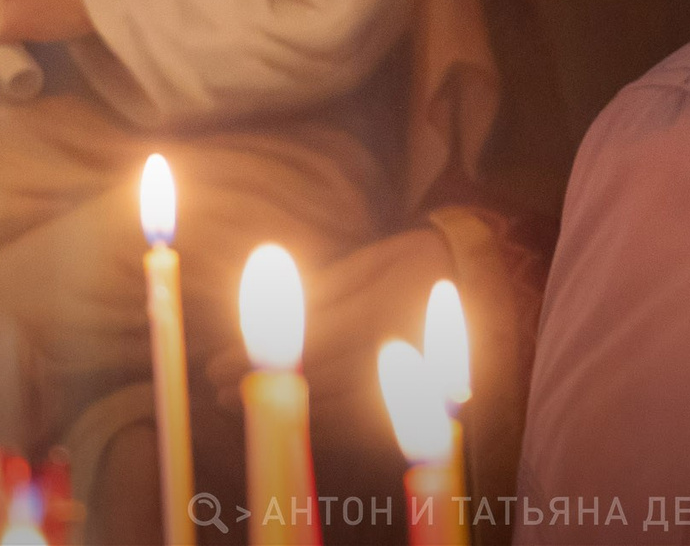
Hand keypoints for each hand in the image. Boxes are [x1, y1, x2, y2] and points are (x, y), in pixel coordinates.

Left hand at [208, 226, 455, 414]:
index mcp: (382, 309)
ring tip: (242, 404)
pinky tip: (290, 418)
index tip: (216, 365)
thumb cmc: (411, 262)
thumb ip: (323, 292)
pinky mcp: (415, 403)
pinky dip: (318, 427)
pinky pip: (361, 427)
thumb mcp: (368, 261)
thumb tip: (265, 318)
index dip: (257, 360)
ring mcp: (410, 382)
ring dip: (283, 412)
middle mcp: (397, 351)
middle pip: (315, 382)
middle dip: (262, 389)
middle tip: (217, 389)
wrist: (474, 284)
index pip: (305, 345)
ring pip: (334, 410)